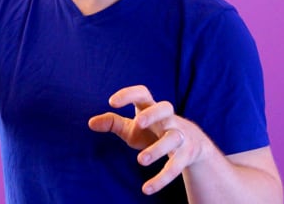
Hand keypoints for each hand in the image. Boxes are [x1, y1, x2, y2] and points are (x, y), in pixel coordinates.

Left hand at [88, 85, 209, 194]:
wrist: (193, 144)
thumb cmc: (153, 131)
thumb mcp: (133, 127)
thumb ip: (113, 123)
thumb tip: (90, 122)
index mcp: (151, 108)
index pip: (142, 93)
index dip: (128, 94)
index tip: (111, 102)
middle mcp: (168, 119)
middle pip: (166, 107)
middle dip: (153, 114)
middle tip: (138, 122)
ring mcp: (180, 135)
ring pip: (173, 138)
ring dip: (158, 148)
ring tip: (140, 160)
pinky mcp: (186, 155)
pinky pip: (176, 166)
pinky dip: (162, 178)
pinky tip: (147, 189)